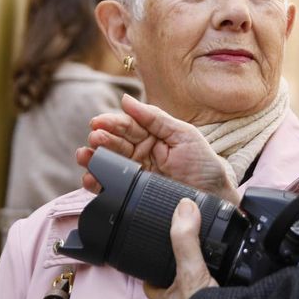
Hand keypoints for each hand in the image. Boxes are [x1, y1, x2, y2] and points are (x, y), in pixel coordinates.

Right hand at [75, 95, 240, 204]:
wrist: (214, 198)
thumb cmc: (204, 164)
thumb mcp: (183, 134)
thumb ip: (155, 117)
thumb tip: (126, 99)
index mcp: (151, 134)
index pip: (127, 125)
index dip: (111, 123)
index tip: (98, 123)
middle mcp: (140, 152)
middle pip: (114, 143)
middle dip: (101, 140)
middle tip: (94, 139)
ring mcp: (135, 172)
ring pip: (108, 163)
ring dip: (94, 159)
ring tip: (85, 156)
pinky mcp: (132, 192)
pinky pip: (111, 186)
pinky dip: (97, 182)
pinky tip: (90, 178)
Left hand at [144, 198, 217, 298]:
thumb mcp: (192, 270)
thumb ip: (186, 239)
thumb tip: (184, 207)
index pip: (151, 277)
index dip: (156, 261)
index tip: (162, 247)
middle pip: (173, 286)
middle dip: (181, 274)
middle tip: (193, 256)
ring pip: (190, 298)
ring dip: (200, 288)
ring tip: (212, 270)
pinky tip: (226, 290)